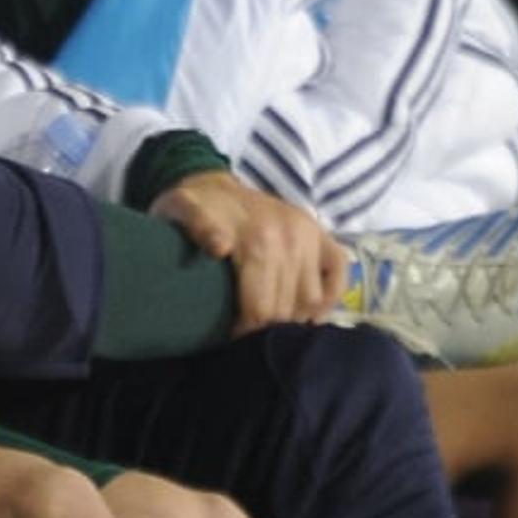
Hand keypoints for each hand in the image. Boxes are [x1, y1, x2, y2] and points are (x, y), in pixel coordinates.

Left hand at [150, 170, 347, 331]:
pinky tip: (306, 312)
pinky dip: (326, 298)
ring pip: (311, 300)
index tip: (228, 334)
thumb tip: (220, 247)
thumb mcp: (179, 209)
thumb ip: (195, 225)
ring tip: (269, 324)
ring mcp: (310, 235)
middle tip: (246, 333)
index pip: (260, 308)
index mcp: (257, 238)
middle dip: (264, 329)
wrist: (211, 183)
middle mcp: (291, 237)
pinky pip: (339, 275)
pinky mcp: (323, 235)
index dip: (243, 330)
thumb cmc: (193, 206)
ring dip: (292, 318)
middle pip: (285, 309)